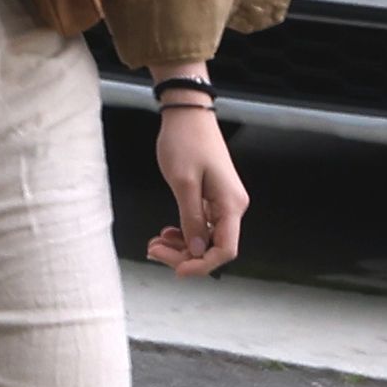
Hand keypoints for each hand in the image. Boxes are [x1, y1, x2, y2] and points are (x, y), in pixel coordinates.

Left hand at [144, 101, 247, 276]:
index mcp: (231, 205)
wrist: (187, 115)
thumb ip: (191, 219)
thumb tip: (197, 251)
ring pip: (206, 238)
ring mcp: (223, 203)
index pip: (226, 250)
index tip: (176, 270)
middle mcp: (232, 207)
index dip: (202, 265)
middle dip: (185, 255)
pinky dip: (184, 232)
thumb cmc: (185, 142)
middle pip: (214, 247)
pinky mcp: (213, 198)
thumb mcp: (183, 183)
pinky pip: (201, 225)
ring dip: (182, 246)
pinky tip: (166, 233)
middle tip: (153, 250)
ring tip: (155, 243)